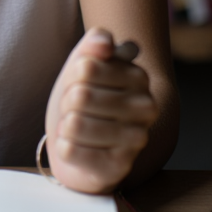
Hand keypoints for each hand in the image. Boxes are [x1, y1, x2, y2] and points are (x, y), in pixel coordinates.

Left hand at [44, 28, 157, 193]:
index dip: (73, 76)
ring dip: (65, 126)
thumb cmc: (83, 98)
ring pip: (74, 124)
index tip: (82, 84)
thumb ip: (94, 43)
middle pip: (79, 96)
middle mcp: (146, 108)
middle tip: (78, 109)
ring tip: (79, 128)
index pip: (85, 68)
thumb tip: (107, 43)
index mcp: (139, 76)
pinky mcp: (119, 167)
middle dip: (68, 103)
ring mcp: (136, 139)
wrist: (80, 140)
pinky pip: (69, 150)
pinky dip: (64, 147)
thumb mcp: (83, 64)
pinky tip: (78, 147)